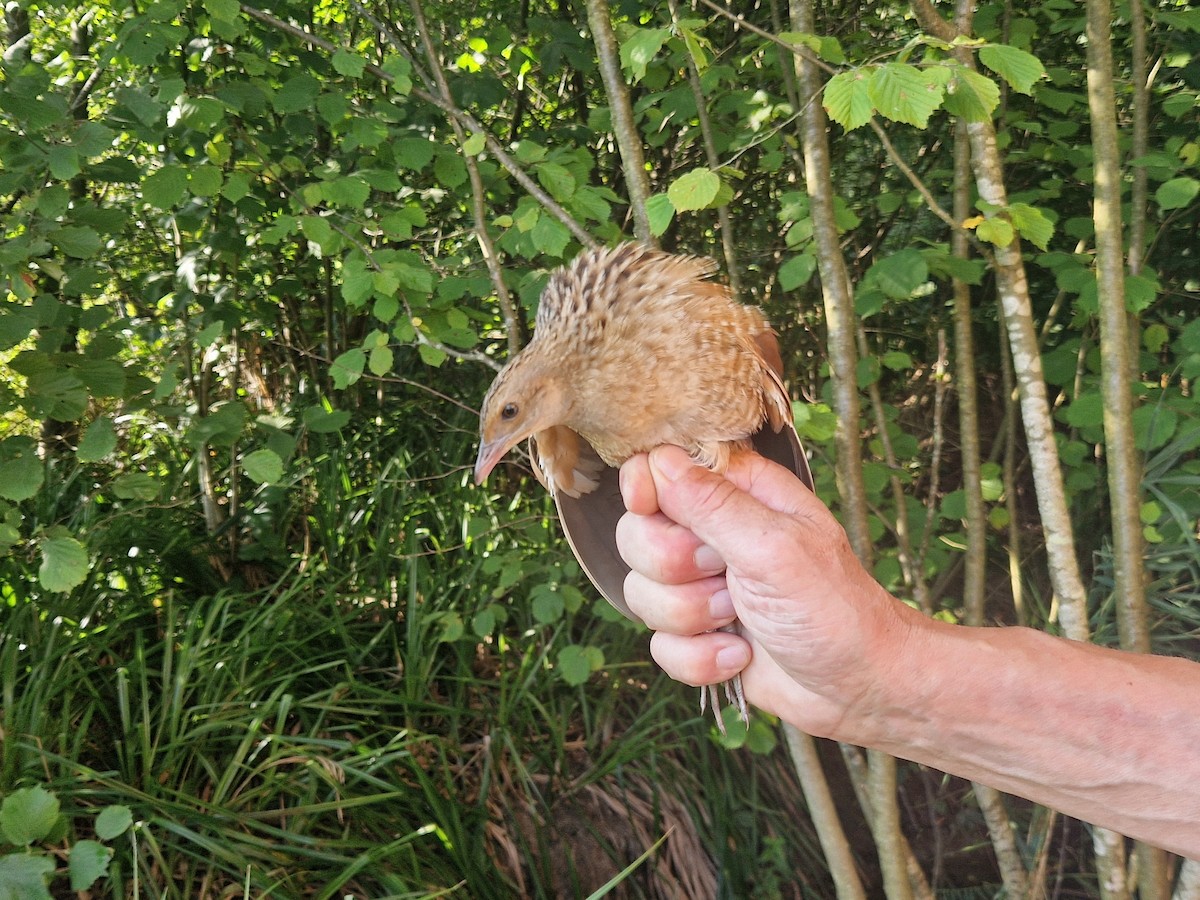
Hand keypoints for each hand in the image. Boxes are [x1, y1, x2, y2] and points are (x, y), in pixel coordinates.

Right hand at [615, 444, 912, 738]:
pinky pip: (658, 644)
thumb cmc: (835, 609)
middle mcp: (713, 534)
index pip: (662, 467)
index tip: (647, 505)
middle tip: (725, 577)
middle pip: (638, 533)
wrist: (858, 688)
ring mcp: (702, 585)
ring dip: (691, 617)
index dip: (645, 484)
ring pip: (641, 592)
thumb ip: (713, 505)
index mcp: (739, 494)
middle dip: (674, 568)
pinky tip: (739, 656)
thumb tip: (659, 462)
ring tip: (742, 620)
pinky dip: (698, 659)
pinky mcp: (697, 633)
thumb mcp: (776, 547)